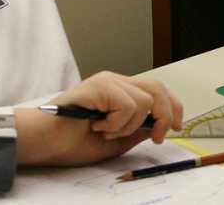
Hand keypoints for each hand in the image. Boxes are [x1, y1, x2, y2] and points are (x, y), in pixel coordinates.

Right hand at [14, 72, 182, 166]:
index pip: (157, 90)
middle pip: (158, 88)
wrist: (45, 142)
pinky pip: (127, 105)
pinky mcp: (99, 86)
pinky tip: (99, 127)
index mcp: (120, 92)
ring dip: (130, 125)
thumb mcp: (115, 140)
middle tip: (156, 137)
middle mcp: (115, 81)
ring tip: (107, 132)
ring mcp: (107, 81)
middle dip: (165, 115)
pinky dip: (118, 123)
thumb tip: (160, 126)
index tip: (177, 127)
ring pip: (144, 100)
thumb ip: (137, 130)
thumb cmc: (72, 142)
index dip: (174, 107)